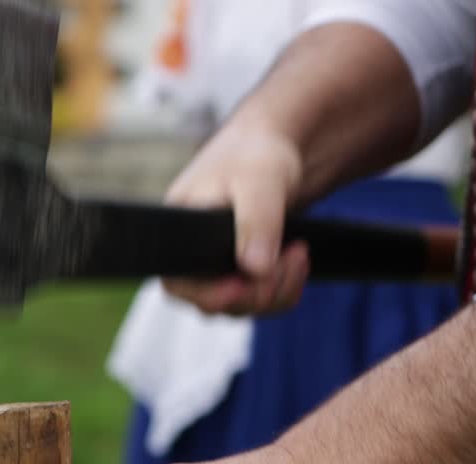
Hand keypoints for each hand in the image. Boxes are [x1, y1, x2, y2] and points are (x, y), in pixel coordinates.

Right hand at [164, 124, 310, 314]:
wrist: (280, 147)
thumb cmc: (257, 153)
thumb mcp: (258, 181)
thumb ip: (256, 223)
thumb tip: (254, 269)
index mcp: (179, 229)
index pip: (177, 282)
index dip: (208, 294)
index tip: (242, 286)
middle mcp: (192, 252)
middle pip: (212, 303)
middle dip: (256, 292)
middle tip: (290, 258)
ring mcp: (217, 264)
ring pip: (240, 306)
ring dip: (275, 290)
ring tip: (298, 253)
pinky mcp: (241, 269)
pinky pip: (258, 299)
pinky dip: (283, 288)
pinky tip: (298, 260)